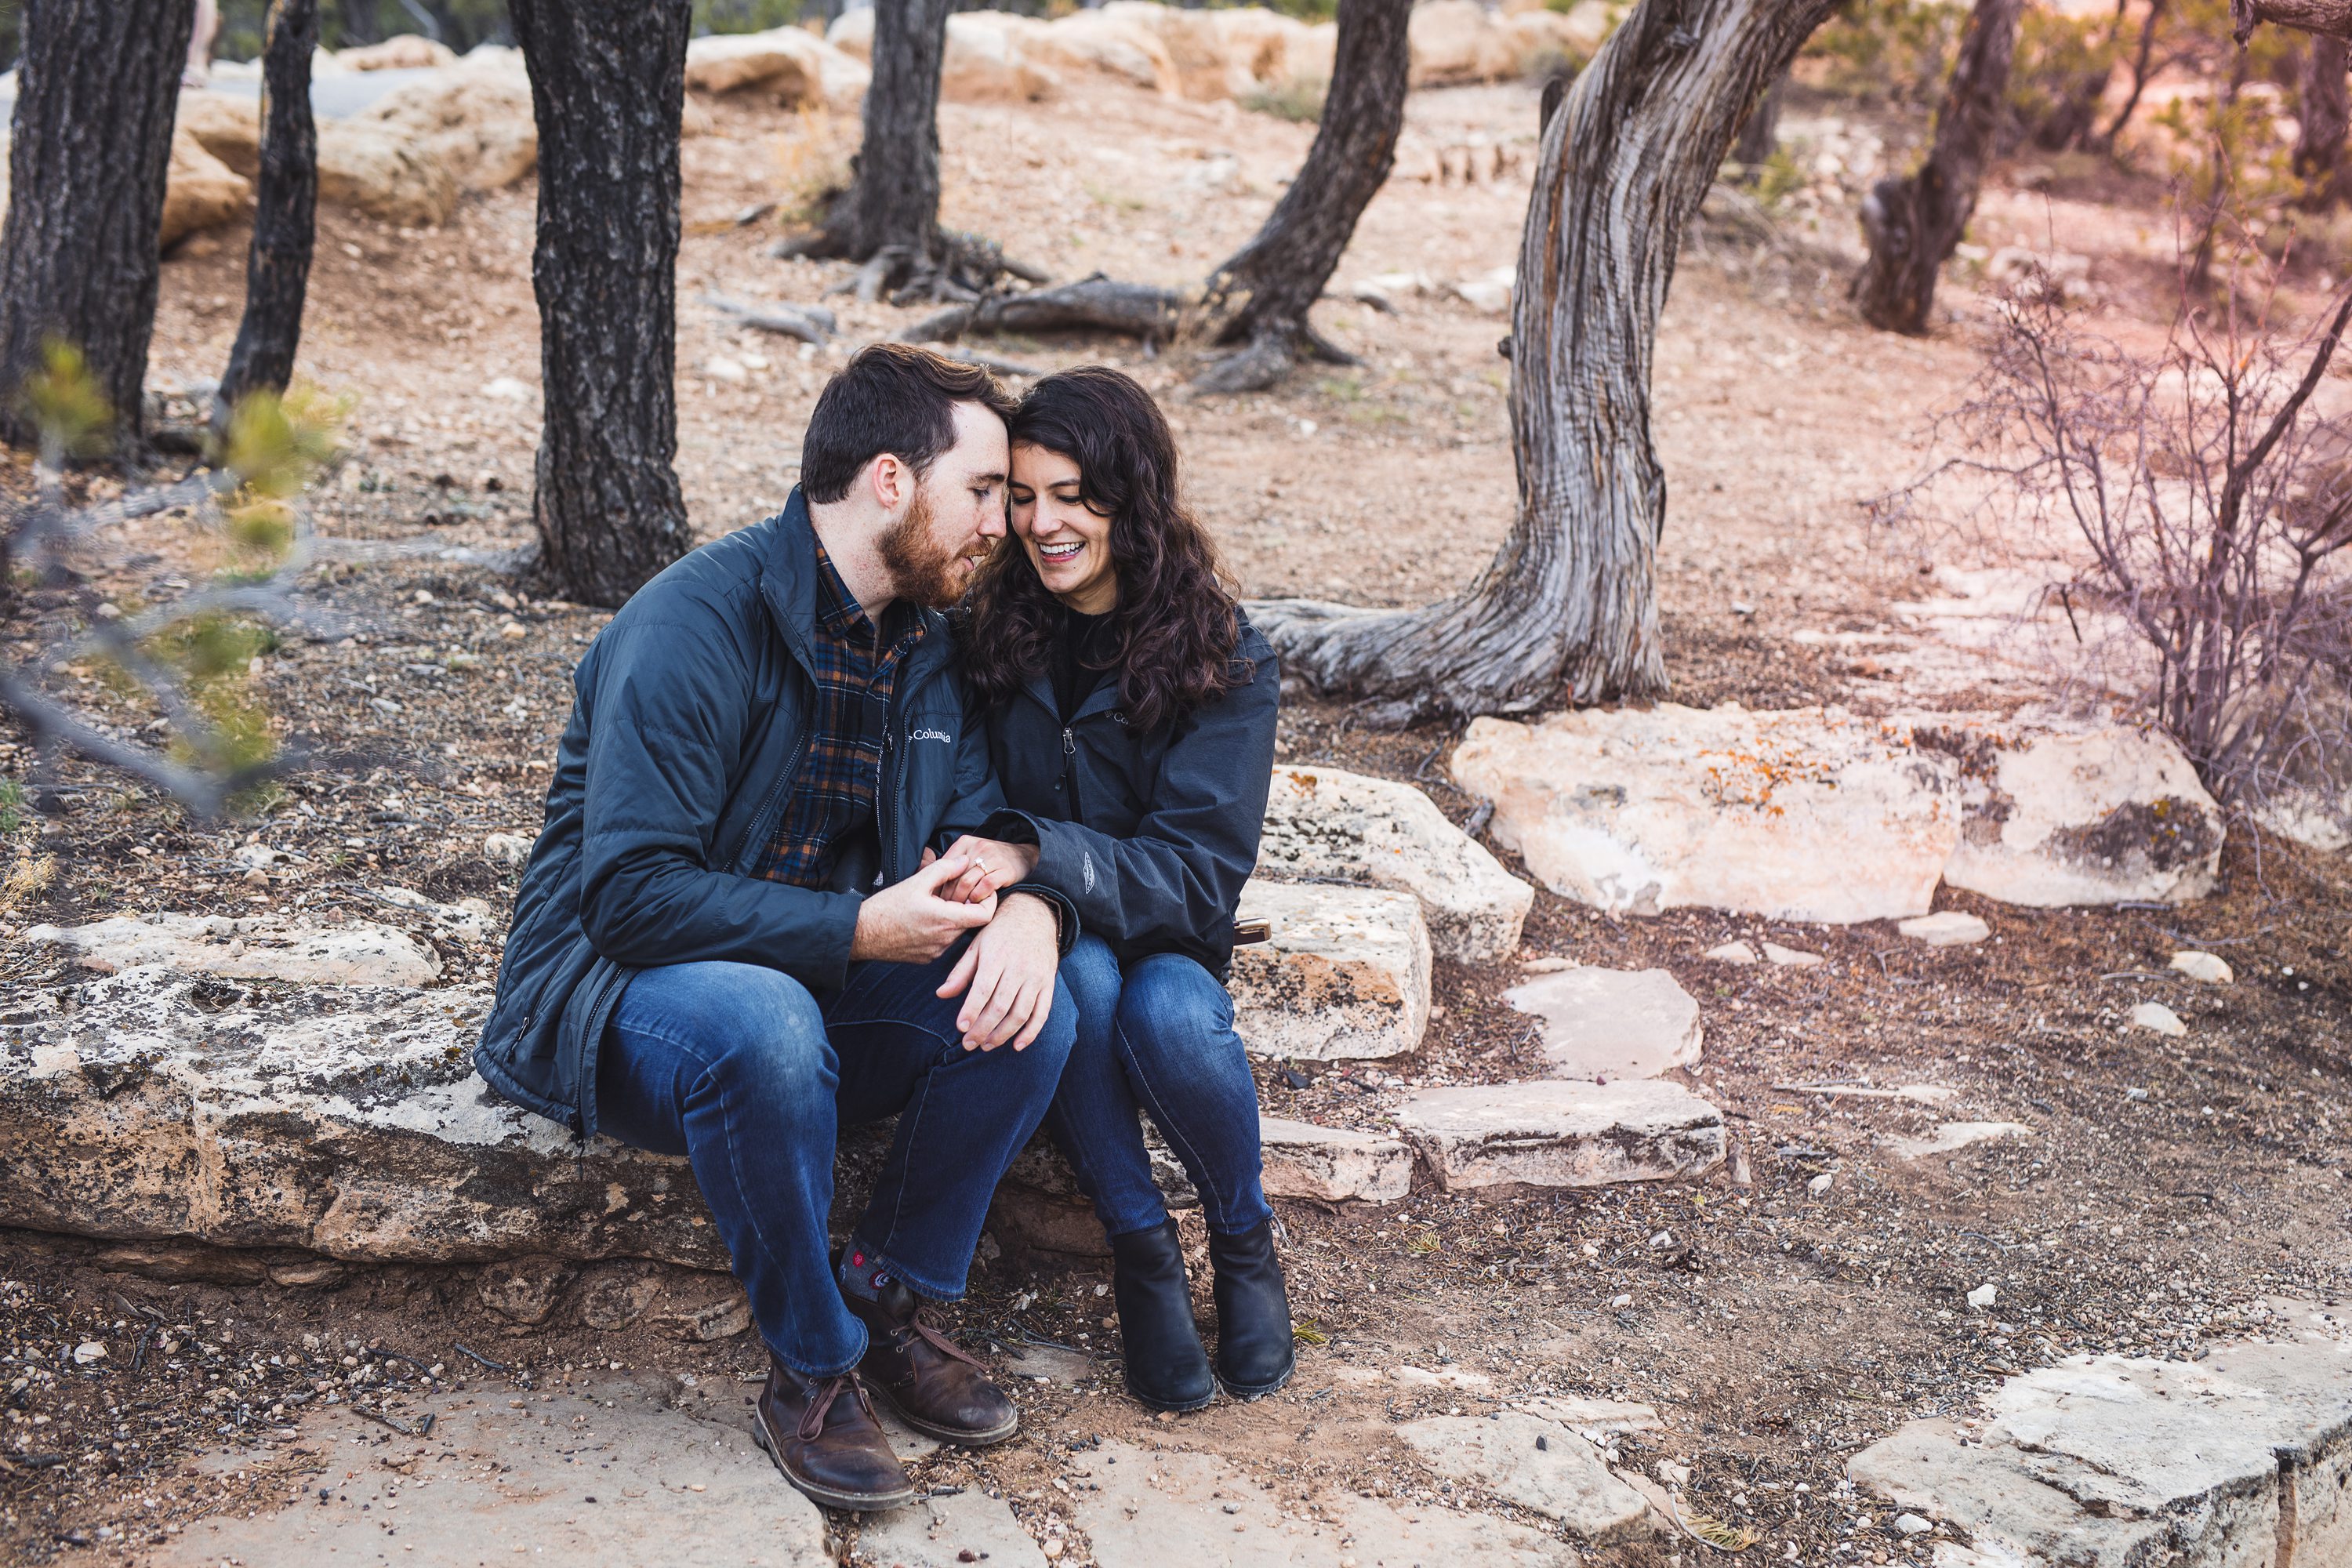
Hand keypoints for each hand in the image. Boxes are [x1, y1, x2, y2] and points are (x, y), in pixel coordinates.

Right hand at [851, 854, 996, 963]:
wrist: (861, 934)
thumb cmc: (886, 907)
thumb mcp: (916, 882)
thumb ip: (944, 869)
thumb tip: (964, 861)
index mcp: (947, 920)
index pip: (986, 915)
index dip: (988, 901)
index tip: (980, 890)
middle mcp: (945, 941)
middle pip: (970, 923)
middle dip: (966, 906)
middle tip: (952, 892)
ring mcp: (936, 952)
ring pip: (956, 933)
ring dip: (952, 918)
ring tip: (935, 904)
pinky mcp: (926, 958)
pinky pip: (942, 943)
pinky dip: (940, 930)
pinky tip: (923, 919)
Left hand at [933, 834, 1039, 904]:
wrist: (1024, 857)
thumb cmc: (991, 861)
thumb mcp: (969, 855)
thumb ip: (949, 863)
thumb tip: (921, 868)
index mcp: (965, 842)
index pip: (944, 866)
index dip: (939, 885)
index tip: (937, 899)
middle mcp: (978, 846)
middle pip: (954, 875)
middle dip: (948, 895)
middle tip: (946, 909)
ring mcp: (992, 857)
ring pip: (967, 882)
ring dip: (961, 900)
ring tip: (960, 909)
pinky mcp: (1005, 869)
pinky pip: (985, 886)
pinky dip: (978, 897)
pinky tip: (976, 905)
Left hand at [936, 892, 1059, 1050]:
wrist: (1033, 914)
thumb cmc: (999, 933)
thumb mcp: (976, 945)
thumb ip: (960, 972)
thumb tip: (941, 994)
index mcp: (997, 956)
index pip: (983, 988)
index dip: (972, 1010)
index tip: (961, 1028)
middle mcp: (1018, 967)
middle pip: (1001, 1005)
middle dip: (983, 1029)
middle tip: (968, 1044)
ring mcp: (1036, 977)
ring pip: (1021, 1013)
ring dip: (1003, 1034)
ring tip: (986, 1045)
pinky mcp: (1048, 984)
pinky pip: (1042, 1013)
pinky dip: (1031, 1032)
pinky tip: (1017, 1045)